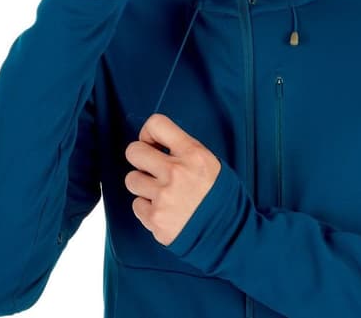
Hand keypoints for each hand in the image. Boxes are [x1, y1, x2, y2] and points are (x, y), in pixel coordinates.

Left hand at [124, 113, 221, 246]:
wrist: (229, 235)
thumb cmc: (223, 198)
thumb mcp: (212, 163)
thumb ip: (185, 152)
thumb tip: (160, 145)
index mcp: (192, 154)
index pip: (157, 124)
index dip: (149, 133)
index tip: (152, 142)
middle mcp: (176, 172)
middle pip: (134, 151)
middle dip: (140, 158)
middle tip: (150, 167)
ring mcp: (163, 196)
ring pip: (132, 179)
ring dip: (143, 185)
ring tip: (160, 192)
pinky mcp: (155, 218)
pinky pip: (137, 205)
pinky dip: (147, 208)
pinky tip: (164, 209)